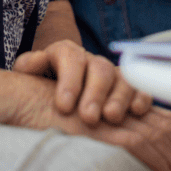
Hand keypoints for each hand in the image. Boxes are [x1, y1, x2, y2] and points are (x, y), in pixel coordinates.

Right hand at [10, 76, 170, 170]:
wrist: (18, 100)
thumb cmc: (44, 116)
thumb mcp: (84, 128)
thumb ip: (108, 138)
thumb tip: (131, 165)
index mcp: (118, 104)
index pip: (164, 118)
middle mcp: (118, 105)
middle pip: (168, 127)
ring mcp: (110, 115)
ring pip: (158, 137)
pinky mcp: (100, 129)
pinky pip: (135, 145)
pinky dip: (156, 163)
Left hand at [13, 40, 151, 124]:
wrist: (57, 94)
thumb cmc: (41, 87)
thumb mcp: (29, 76)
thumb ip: (29, 66)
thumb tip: (34, 61)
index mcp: (65, 53)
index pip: (70, 57)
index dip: (69, 80)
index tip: (64, 106)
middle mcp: (91, 61)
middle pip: (99, 68)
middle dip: (95, 92)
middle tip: (89, 117)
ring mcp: (112, 74)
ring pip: (122, 78)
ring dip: (119, 98)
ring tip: (111, 117)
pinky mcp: (129, 89)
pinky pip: (140, 88)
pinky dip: (141, 98)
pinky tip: (136, 111)